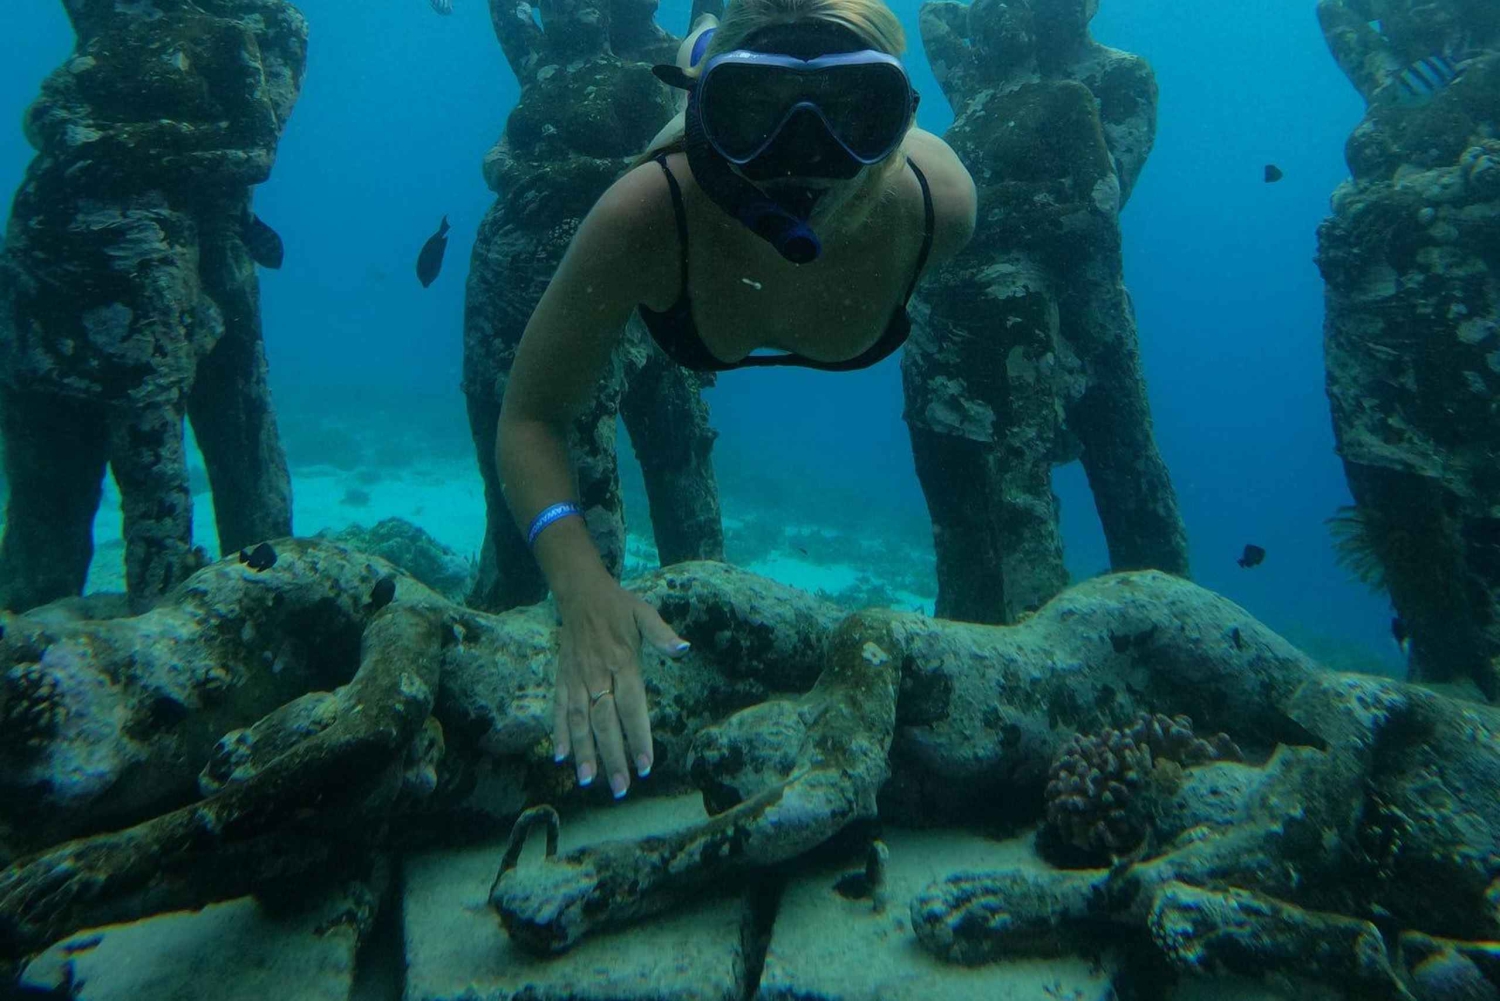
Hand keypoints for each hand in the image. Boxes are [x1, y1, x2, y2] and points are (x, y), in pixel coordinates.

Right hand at [552, 577, 688, 797]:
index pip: (631, 707)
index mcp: (622, 662)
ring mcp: (577, 680)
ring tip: (589, 781)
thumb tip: (684, 649)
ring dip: (584, 752)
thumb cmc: (619, 607)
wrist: (580, 593)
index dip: (638, 738)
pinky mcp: (562, 680)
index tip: (646, 765)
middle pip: (605, 723)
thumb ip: (662, 634)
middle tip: (622, 788)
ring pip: (579, 721)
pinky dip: (559, 732)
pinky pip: (559, 709)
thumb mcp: (645, 613)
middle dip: (613, 757)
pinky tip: (561, 756)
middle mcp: (598, 675)